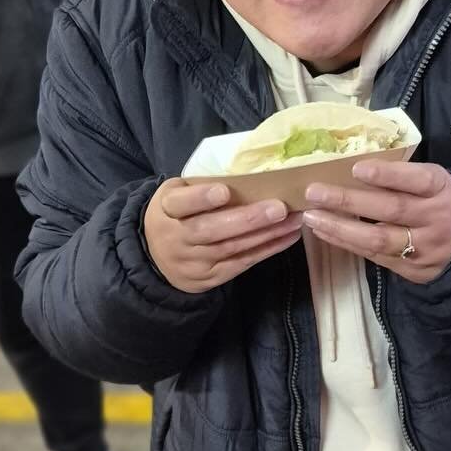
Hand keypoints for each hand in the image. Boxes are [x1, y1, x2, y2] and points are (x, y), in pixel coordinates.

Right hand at [145, 180, 304, 294]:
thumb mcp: (176, 195)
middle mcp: (177, 238)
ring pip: (232, 247)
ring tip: (293, 220)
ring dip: (266, 234)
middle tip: (278, 208)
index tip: (224, 191)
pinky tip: (288, 236)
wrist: (157, 259)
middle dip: (246, 220)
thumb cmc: (176, 215)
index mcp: (166, 210)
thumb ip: (199, 186)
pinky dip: (268, 249)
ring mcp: (194, 261)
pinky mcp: (210, 277)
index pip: (181, 204)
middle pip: (210, 230)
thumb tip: (248, 173)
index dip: (201, 198)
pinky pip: (242, 262)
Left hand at [302, 159, 450, 284]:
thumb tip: (350, 166)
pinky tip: (325, 231)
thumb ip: (402, 177)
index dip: (388, 175)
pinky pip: (375, 256)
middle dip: (349, 201)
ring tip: (312, 216)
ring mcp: (424, 248)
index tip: (356, 169)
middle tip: (315, 192)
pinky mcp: (412, 269)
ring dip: (341, 228)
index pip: (417, 179)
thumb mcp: (432, 183)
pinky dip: (347, 243)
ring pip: (379, 239)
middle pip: (391, 209)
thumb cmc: (437, 202)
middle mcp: (435, 218)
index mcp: (441, 189)